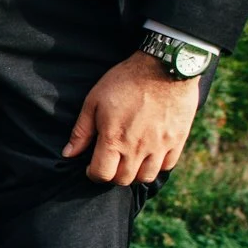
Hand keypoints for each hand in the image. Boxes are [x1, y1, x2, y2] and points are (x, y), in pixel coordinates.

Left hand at [63, 52, 200, 184]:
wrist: (165, 67)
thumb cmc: (125, 81)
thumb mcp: (94, 102)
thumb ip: (82, 131)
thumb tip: (69, 154)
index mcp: (114, 139)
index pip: (102, 174)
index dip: (93, 174)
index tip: (92, 166)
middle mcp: (138, 148)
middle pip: (123, 180)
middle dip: (112, 175)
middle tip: (110, 162)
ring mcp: (160, 146)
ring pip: (146, 177)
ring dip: (134, 173)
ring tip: (128, 160)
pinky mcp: (178, 140)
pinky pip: (168, 166)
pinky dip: (156, 166)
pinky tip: (149, 154)